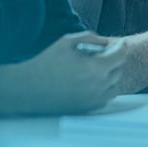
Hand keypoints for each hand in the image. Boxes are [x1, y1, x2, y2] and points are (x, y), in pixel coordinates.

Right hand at [0, 31, 126, 114]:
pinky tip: (92, 81)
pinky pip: (105, 97)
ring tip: (98, 67)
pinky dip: (104, 88)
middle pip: (119, 70)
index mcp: (95, 68)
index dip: (120, 47)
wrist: (27, 88)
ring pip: (115, 85)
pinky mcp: (87, 109)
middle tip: (104, 53)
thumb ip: (91, 38)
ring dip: (111, 75)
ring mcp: (94, 100)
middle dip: (114, 59)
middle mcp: (98, 86)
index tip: (119, 43)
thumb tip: (106, 42)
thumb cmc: (45, 63)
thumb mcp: (67, 41)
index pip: (120, 56)